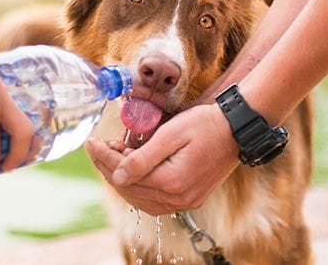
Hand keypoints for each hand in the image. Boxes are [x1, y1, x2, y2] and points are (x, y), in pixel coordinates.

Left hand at [85, 104, 239, 214]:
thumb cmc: (206, 124)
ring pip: (140, 199)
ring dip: (122, 179)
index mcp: (172, 182)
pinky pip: (155, 201)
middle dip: (109, 167)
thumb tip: (116, 175)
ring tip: (114, 155)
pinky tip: (132, 171)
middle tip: (99, 146)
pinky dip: (139, 187)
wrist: (237, 129)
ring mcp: (186, 202)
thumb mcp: (172, 133)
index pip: (125, 174)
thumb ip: (143, 157)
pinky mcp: (190, 199)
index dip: (104, 157)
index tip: (91, 142)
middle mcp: (178, 198)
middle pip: (130, 189)